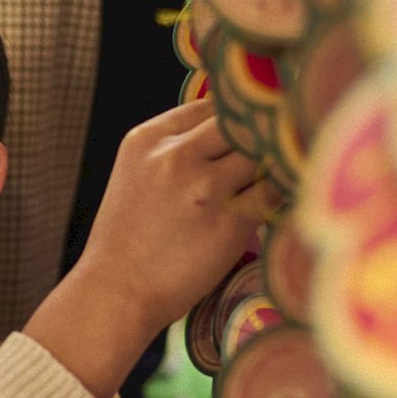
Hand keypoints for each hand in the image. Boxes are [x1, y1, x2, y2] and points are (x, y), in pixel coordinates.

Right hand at [26, 103, 273, 397]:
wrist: (117, 291)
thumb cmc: (129, 237)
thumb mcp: (137, 174)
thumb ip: (174, 149)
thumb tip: (229, 131)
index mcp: (148, 138)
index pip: (208, 106)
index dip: (233, 120)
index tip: (248, 132)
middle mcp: (177, 155)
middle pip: (238, 123)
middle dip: (255, 136)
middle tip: (272, 149)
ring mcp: (205, 187)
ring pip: (260, 152)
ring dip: (271, 164)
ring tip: (276, 177)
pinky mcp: (230, 221)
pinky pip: (273, 191)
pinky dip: (279, 193)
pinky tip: (279, 202)